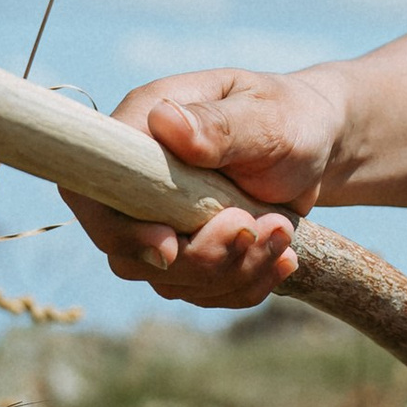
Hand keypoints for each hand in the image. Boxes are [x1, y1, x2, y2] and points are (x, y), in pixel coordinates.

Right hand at [65, 65, 348, 308]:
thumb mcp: (266, 115)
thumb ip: (218, 125)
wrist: (315, 143)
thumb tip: (166, 122)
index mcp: (140, 127)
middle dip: (200, 257)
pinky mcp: (186, 252)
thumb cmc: (288, 116)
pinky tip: (284, 258)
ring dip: (233, 270)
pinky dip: (246, 283)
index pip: (91, 189)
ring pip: (169, 278)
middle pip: (128, 251)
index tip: (171, 245)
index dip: (119, 229)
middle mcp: (137, 180)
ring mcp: (158, 221)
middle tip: (260, 227)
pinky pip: (201, 291)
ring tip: (283, 231)